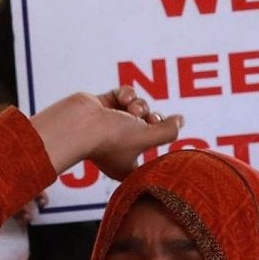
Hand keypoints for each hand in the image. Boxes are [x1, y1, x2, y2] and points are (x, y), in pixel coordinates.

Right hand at [30, 89, 181, 183]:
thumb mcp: (148, 137)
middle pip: (149, 128)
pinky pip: (125, 95)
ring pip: (138, 108)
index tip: (165, 133)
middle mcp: (119, 147)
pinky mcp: (103, 107)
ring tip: (129, 109)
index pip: (151, 157)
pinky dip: (126, 94)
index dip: (161, 143)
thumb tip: (180, 120)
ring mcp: (110, 125)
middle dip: (152, 119)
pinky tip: (122, 99)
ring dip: (138, 105)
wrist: (78, 123)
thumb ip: (169, 131)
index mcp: (127, 165)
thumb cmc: (112, 137)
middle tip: (149, 119)